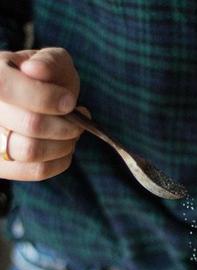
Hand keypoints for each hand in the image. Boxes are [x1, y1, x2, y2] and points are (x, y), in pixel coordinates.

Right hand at [0, 47, 82, 180]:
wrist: (34, 107)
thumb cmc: (44, 82)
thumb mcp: (49, 63)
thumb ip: (47, 62)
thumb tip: (34, 70)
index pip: (5, 86)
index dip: (44, 97)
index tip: (70, 102)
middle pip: (29, 124)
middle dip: (64, 125)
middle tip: (79, 121)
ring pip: (31, 151)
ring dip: (64, 144)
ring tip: (72, 133)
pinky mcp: (3, 167)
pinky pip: (36, 170)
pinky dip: (60, 161)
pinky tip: (66, 148)